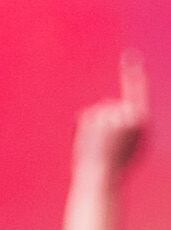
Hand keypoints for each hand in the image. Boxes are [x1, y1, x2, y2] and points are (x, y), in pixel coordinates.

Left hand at [73, 51, 148, 181]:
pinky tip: (89, 140)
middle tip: (112, 142)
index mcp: (141, 120)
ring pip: (101, 111)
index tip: (131, 56)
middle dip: (111, 119)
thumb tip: (126, 110)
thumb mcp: (136, 141)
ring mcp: (107, 114)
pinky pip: (88, 116)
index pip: (138, 91)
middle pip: (114, 104)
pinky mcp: (90, 117)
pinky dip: (86, 126)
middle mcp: (125, 114)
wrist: (102, 174)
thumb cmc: (121, 161)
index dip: (135, 74)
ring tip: (102, 143)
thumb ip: (133, 122)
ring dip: (98, 124)